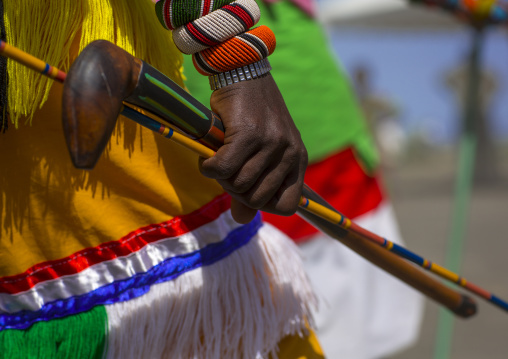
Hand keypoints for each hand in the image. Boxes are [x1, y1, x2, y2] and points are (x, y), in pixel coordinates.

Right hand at [199, 74, 307, 223]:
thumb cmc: (250, 114)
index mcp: (297, 159)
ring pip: (239, 185)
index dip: (263, 205)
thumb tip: (241, 220)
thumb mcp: (259, 151)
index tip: (247, 190)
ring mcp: (271, 143)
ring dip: (221, 178)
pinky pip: (222, 169)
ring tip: (218, 159)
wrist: (243, 71)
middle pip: (257, 198)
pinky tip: (209, 156)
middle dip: (235, 190)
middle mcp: (289, 152)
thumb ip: (253, 185)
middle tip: (226, 171)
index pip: (288, 206)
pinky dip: (209, 168)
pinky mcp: (249, 134)